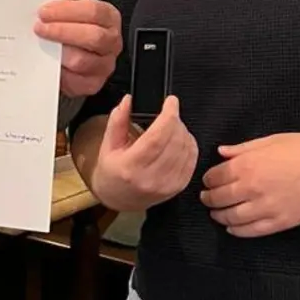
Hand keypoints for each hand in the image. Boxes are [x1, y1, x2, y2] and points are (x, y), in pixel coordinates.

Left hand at [34, 0, 120, 97]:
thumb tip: (45, 9)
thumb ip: (61, 8)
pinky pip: (74, 80)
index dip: (67, 11)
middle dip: (62, 31)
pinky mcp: (92, 84)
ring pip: (81, 61)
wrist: (72, 56)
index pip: (94, 11)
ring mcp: (104, 65)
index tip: (44, 12)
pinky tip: (47, 62)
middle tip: (40, 28)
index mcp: (109, 18)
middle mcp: (111, 42)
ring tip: (41, 45)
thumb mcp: (69, 13)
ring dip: (57, 52)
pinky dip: (58, 72)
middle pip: (93, 36)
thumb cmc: (71, 29)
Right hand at [88, 95, 197, 211]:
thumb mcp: (108, 145)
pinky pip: (192, 161)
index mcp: (130, 166)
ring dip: (184, 132)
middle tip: (170, 112)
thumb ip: (118, 121)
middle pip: (174, 142)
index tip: (171, 101)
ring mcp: (167, 185)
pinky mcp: (178, 188)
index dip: (168, 116)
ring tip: (173, 126)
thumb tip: (128, 100)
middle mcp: (150, 178)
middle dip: (176, 121)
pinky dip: (190, 145)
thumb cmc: (112, 170)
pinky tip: (180, 139)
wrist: (118, 199)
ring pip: (186, 150)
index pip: (156, 137)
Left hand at [201, 133, 299, 237]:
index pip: (215, 177)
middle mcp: (252, 188)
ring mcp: (265, 208)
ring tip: (216, 215)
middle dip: (209, 199)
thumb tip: (222, 152)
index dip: (208, 180)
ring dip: (219, 217)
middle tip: (206, 199)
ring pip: (231, 218)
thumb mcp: (273, 140)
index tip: (207, 181)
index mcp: (248, 164)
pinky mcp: (280, 223)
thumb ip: (244, 148)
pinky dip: (237, 231)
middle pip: (219, 198)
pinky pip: (251, 231)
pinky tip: (232, 228)